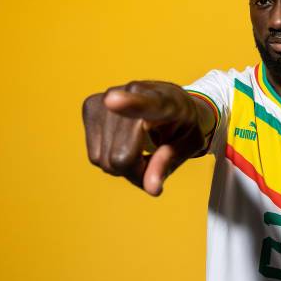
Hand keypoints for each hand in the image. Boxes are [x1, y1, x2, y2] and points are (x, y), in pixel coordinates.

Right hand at [82, 81, 206, 195]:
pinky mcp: (91, 106)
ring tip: (141, 147)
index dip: (130, 105)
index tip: (112, 101)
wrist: (171, 100)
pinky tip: (125, 142)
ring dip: (124, 166)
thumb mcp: (189, 145)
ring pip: (104, 160)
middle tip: (155, 162)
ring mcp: (108, 96)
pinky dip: (110, 159)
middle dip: (137, 171)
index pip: (148, 104)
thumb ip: (169, 162)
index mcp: (168, 101)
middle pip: (121, 156)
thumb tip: (152, 189)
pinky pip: (95, 156)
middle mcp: (134, 91)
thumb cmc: (183, 124)